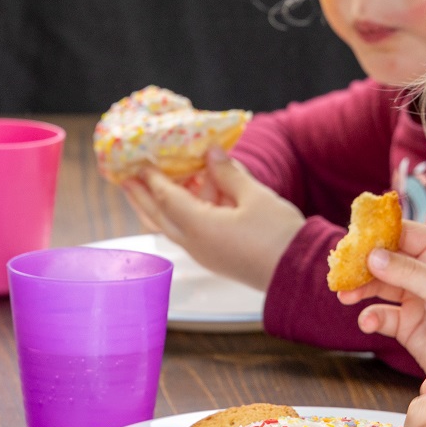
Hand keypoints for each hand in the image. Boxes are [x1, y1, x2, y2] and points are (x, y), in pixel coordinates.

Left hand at [120, 147, 305, 290]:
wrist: (299, 273)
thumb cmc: (278, 235)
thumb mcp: (255, 197)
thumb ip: (228, 174)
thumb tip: (210, 153)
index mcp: (199, 228)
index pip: (167, 198)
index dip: (152, 178)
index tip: (140, 160)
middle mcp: (195, 244)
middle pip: (158, 218)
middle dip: (141, 197)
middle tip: (126, 179)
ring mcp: (206, 253)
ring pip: (173, 226)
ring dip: (163, 205)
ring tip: (156, 184)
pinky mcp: (218, 256)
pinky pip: (191, 231)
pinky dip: (185, 213)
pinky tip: (195, 196)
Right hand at [336, 221, 425, 402]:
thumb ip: (408, 272)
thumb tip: (373, 255)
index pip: (406, 232)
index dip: (380, 232)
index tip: (354, 236)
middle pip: (387, 258)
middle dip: (363, 263)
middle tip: (341, 267)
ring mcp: (416, 298)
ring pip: (379, 285)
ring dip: (360, 289)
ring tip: (345, 295)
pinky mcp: (407, 324)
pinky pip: (381, 315)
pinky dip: (371, 317)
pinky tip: (368, 323)